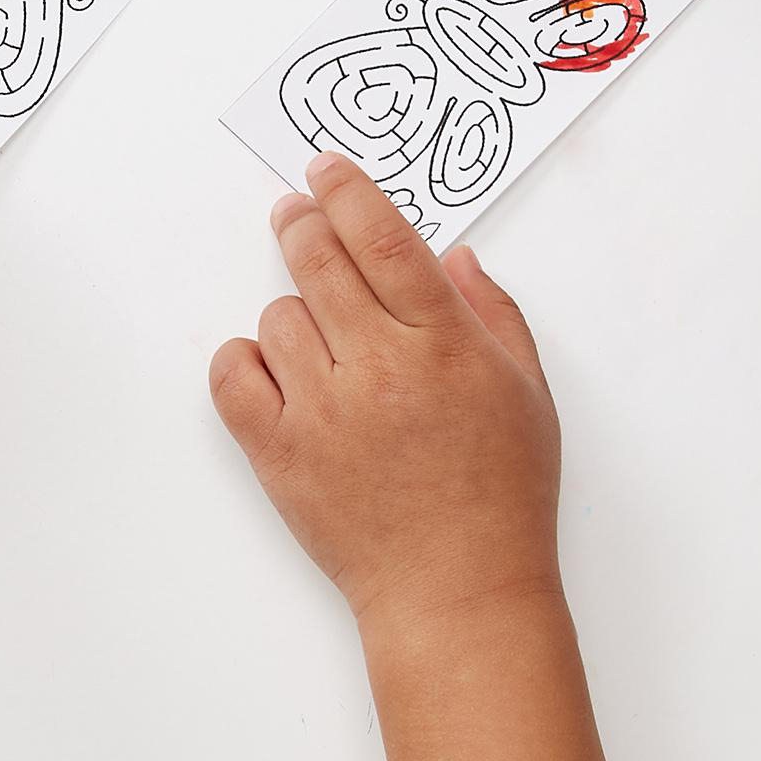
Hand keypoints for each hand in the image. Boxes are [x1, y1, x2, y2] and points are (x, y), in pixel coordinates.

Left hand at [209, 152, 562, 631]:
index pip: (383, 237)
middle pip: (317, 260)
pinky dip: (243, 362)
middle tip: (296, 214)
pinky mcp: (278, 452)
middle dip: (301, 223)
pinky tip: (273, 372)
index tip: (324, 169)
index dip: (347, 191)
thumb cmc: (501, 497)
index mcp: (443, 344)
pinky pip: (232, 375)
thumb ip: (491, 315)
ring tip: (326, 348)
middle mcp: (379, 367)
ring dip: (294, 315)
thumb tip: (452, 256)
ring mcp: (322, 410)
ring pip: (277, 316)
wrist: (457, 590)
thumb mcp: (527, 394)